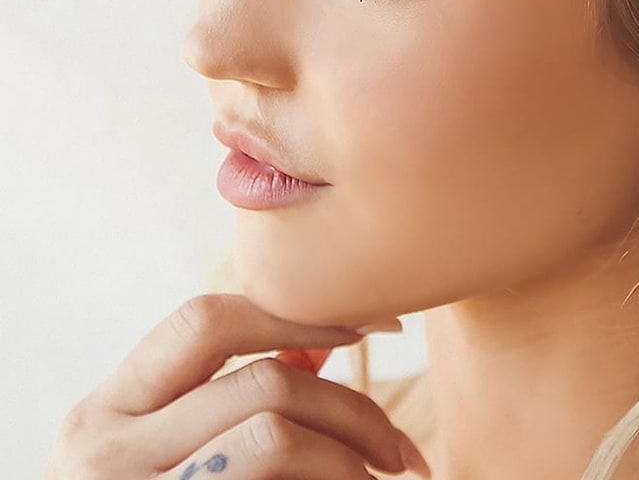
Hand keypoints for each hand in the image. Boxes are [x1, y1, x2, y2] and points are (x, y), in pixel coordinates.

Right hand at [42, 292, 429, 478]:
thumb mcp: (155, 452)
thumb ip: (224, 395)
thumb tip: (322, 341)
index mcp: (101, 414)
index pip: (207, 322)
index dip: (300, 313)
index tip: (376, 325)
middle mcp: (103, 456)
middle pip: (263, 383)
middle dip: (352, 405)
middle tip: (399, 447)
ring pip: (275, 435)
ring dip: (349, 453)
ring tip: (383, 478)